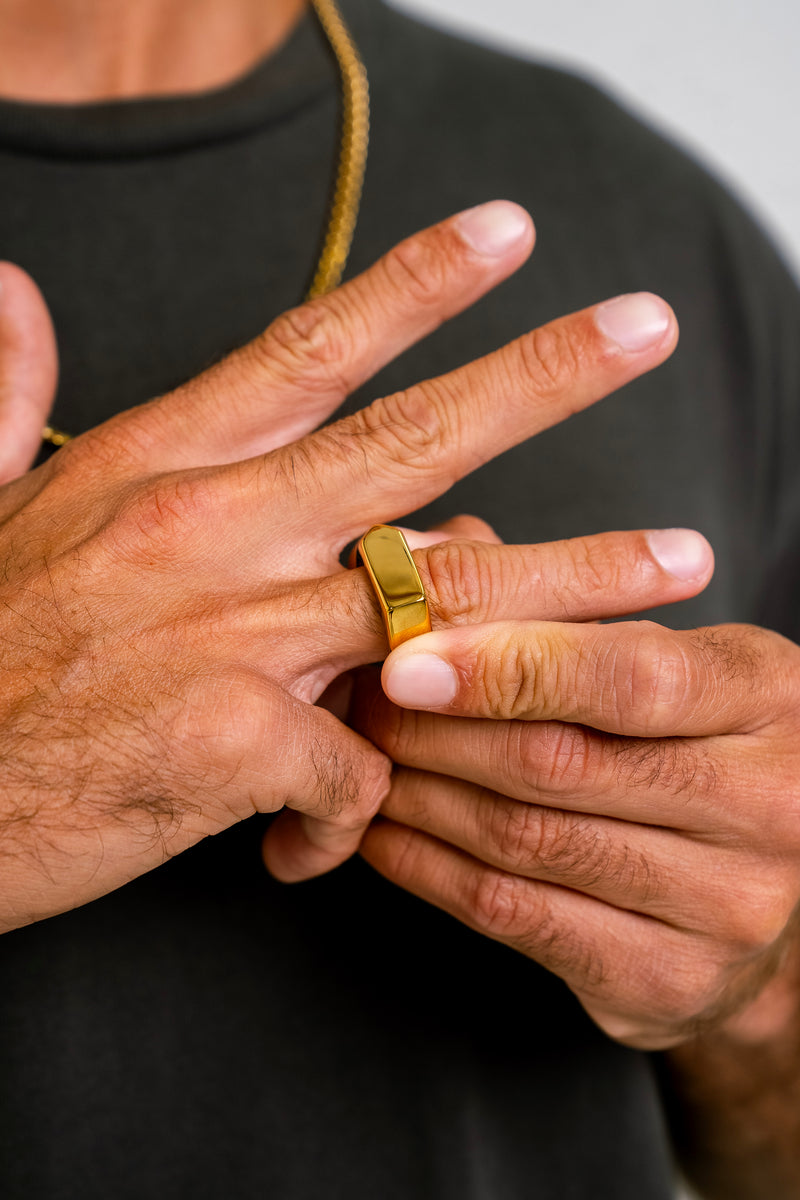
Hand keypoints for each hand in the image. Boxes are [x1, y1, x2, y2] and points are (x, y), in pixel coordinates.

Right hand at [0, 200, 683, 931]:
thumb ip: (6, 396)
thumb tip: (9, 291)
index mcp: (157, 466)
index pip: (305, 349)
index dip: (412, 285)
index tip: (507, 236)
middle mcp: (204, 529)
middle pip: (408, 440)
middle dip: (540, 380)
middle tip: (644, 330)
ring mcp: (223, 633)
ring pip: (437, 599)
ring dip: (570, 583)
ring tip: (677, 561)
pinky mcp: (228, 743)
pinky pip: (353, 776)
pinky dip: (351, 818)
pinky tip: (318, 842)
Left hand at [355, 605, 799, 1049]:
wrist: (757, 883)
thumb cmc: (688, 740)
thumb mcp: (661, 653)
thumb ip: (552, 606)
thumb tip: (410, 554)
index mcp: (772, 697)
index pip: (629, 676)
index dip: (504, 665)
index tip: (406, 657)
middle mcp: (770, 804)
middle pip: (562, 761)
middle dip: (438, 729)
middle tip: (363, 701)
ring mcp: (728, 906)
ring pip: (527, 838)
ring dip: (424, 794)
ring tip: (366, 757)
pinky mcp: (669, 981)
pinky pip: (515, 914)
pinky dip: (429, 869)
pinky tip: (385, 832)